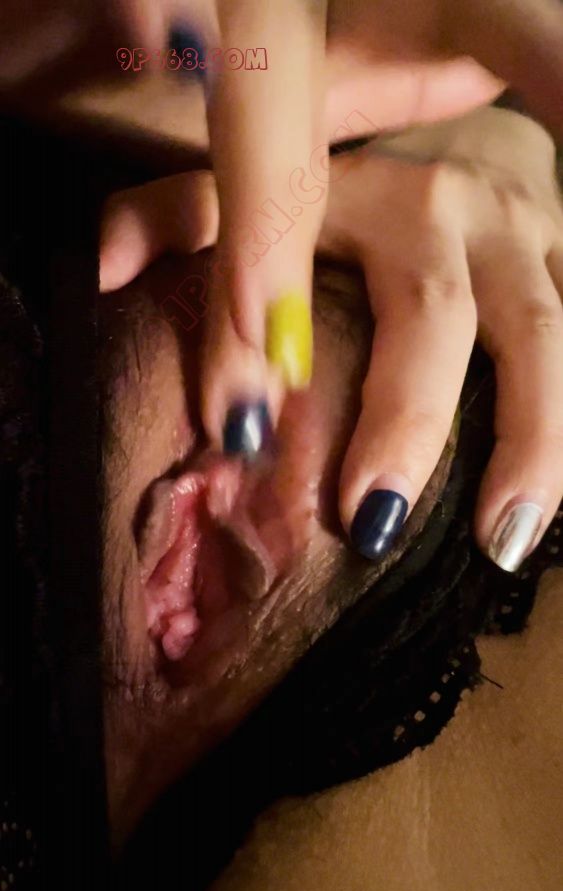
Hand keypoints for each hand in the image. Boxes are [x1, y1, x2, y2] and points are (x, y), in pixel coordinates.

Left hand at [101, 107, 562, 571]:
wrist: (481, 150)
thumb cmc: (363, 193)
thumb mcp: (273, 188)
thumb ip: (185, 219)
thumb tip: (107, 271)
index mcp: (363, 189)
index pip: (300, 251)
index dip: (265, 334)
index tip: (242, 438)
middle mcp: (455, 210)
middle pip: (436, 311)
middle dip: (407, 420)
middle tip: (371, 521)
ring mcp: (530, 242)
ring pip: (543, 334)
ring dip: (532, 438)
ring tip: (505, 537)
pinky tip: (541, 509)